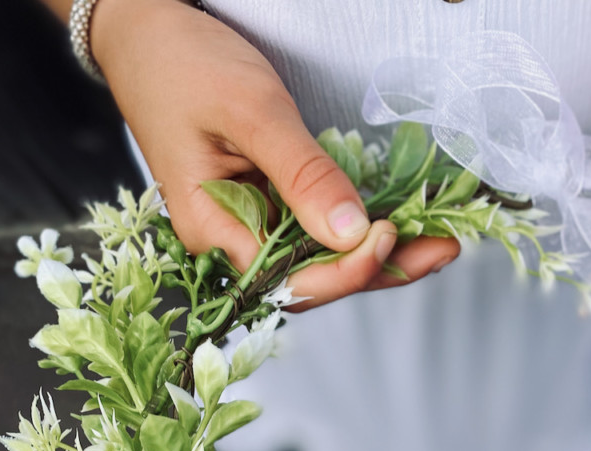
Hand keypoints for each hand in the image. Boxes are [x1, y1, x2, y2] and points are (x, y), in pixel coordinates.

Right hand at [91, 0, 458, 309]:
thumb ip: (302, 174)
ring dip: (383, 254)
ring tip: (440, 242)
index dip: (348, 270)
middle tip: (445, 248)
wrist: (145, 31)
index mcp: (214, 230)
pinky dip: (363, 230)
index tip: (391, 235)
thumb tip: (352, 234)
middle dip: (383, 268)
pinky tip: (405, 225)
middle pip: (317, 278)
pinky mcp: (270, 205)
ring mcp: (253, 224)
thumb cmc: (183, 63)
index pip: (291, 279)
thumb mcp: (250, 110)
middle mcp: (234, 240)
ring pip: (325, 258)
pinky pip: (320, 230)